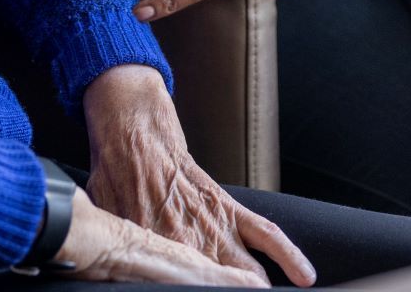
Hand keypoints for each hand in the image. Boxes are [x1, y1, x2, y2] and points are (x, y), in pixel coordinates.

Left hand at [82, 66, 313, 285]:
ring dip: (255, 288)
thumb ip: (121, 251)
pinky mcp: (229, 208)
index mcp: (156, 251)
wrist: (133, 134)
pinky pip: (266, 234)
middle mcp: (190, 245)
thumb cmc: (115, 177)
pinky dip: (289, 255)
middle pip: (219, 287)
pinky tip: (303, 275)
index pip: (179, 288)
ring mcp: (214, 228)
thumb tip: (118, 273)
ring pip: (248, 273)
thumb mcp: (107, 222)